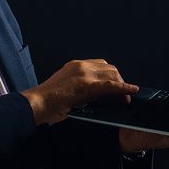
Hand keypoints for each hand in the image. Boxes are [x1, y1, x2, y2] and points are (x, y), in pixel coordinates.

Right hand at [21, 59, 138, 125]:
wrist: (38, 103)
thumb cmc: (47, 101)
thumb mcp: (65, 89)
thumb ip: (79, 88)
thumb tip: (92, 97)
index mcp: (74, 66)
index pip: (99, 66)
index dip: (110, 76)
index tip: (115, 85)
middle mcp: (81, 66)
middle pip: (109, 68)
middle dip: (118, 80)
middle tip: (122, 94)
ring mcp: (85, 74)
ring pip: (112, 74)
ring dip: (121, 84)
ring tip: (125, 97)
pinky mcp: (88, 85)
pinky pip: (111, 85)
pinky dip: (124, 88)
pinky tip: (131, 91)